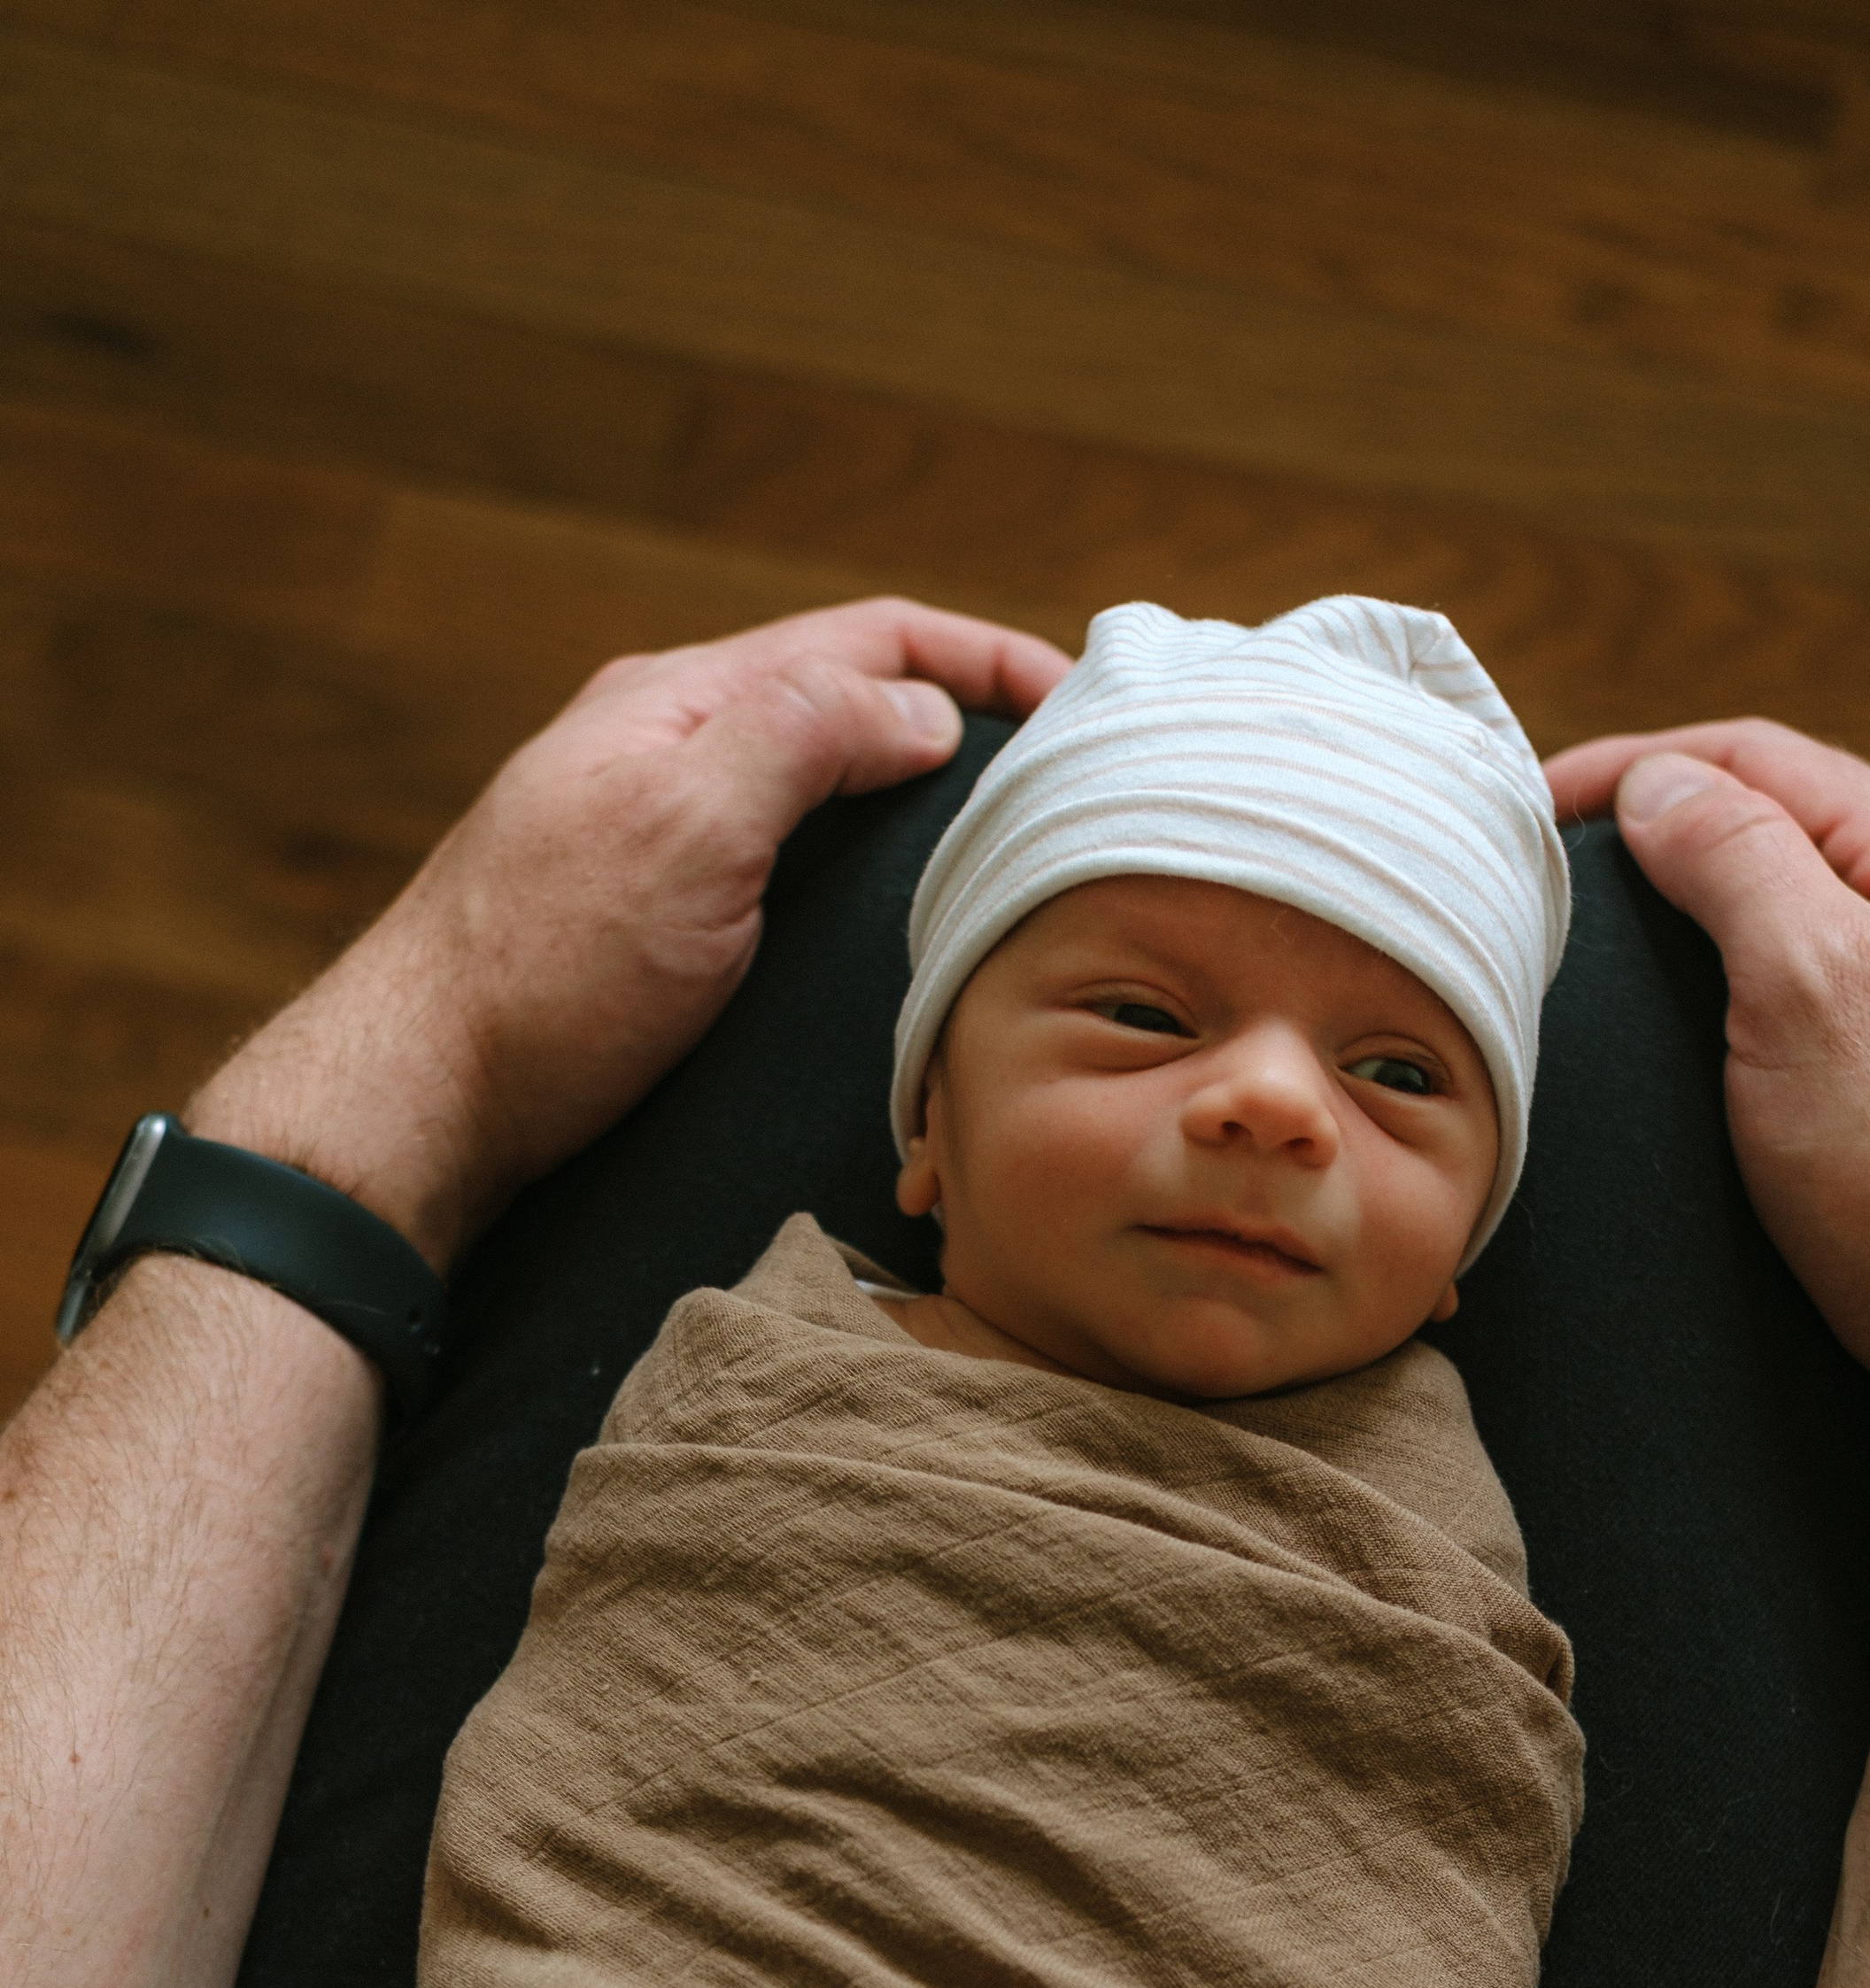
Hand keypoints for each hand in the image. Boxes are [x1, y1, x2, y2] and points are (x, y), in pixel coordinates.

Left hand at [193, 599, 1070, 1269]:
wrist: (421, 1100)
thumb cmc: (543, 971)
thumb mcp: (689, 824)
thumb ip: (805, 738)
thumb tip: (923, 708)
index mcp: (682, 702)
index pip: (867, 638)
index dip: (982, 655)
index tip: (1081, 699)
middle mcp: (670, 753)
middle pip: (848, 704)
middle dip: (960, 722)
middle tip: (1063, 779)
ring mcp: (657, 839)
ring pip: (819, 793)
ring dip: (913, 807)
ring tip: (1003, 853)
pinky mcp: (651, 928)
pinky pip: (784, 869)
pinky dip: (858, 876)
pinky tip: (892, 930)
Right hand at [1543, 720, 1869, 1431]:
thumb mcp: (1809, 984)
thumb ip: (1735, 860)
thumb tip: (1665, 784)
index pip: (1759, 760)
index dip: (1634, 770)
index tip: (1534, 811)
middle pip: (1792, 835)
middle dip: (1674, 839)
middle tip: (1569, 881)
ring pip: (1819, 926)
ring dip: (1718, 926)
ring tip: (1631, 962)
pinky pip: (1844, 1011)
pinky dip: (1765, 1004)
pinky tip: (1730, 1054)